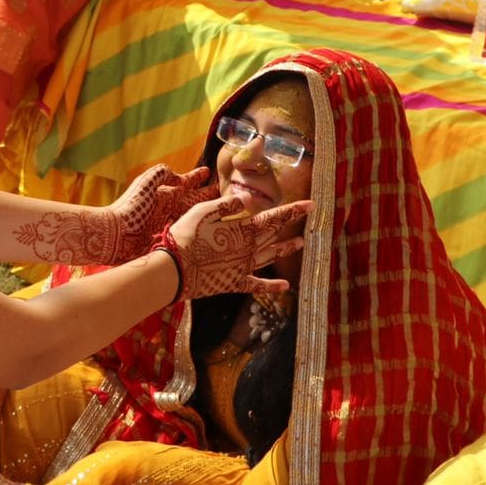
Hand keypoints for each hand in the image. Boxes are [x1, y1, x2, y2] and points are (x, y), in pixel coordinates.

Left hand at [92, 164, 215, 264]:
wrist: (113, 235)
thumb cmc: (129, 208)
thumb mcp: (145, 184)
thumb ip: (161, 174)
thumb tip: (179, 177)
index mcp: (164, 194)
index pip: (185, 183)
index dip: (196, 177)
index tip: (208, 171)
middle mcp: (167, 209)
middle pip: (192, 200)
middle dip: (206, 195)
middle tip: (224, 192)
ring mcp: (167, 225)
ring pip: (190, 217)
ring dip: (204, 214)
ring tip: (219, 213)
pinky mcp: (165, 241)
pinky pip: (184, 235)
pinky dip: (194, 233)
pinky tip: (205, 235)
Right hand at [162, 195, 310, 300]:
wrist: (174, 270)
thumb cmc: (185, 236)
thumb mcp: (203, 212)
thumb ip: (227, 204)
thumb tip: (250, 198)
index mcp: (243, 230)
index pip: (274, 217)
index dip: (294, 210)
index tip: (312, 204)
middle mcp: (248, 249)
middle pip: (274, 234)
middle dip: (292, 224)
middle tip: (309, 217)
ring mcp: (243, 268)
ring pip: (270, 256)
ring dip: (286, 249)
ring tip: (301, 243)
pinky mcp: (235, 283)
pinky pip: (258, 285)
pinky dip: (273, 286)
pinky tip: (286, 286)